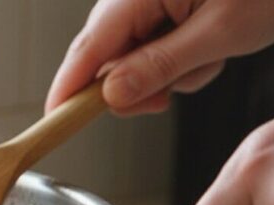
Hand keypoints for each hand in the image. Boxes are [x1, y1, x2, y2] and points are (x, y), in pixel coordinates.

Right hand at [46, 0, 273, 114]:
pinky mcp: (164, 7)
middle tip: (166, 99)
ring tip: (209, 58)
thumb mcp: (220, 33)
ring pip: (132, 60)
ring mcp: (148, 1)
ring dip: (167, 74)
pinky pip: (153, 48)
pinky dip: (179, 61)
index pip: (86, 52)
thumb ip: (160, 66)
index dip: (67, 91)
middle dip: (135, 87)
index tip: (53, 122)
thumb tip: (110, 96)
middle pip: (104, 60)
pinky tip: (209, 49)